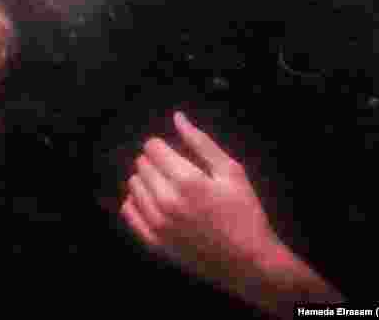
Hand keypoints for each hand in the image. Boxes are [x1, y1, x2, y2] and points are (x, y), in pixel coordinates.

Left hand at [120, 111, 281, 286]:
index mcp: (186, 181)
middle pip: (141, 165)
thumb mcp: (231, 172)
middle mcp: (166, 201)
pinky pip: (129, 211)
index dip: (162, 146)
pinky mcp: (153, 242)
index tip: (174, 154)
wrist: (249, 262)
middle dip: (155, 162)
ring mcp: (157, 224)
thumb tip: (177, 117)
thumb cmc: (244, 213)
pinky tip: (153, 203)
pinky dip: (137, 202)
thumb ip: (201, 143)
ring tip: (168, 188)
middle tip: (176, 172)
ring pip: (134, 186)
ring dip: (146, 181)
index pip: (152, 148)